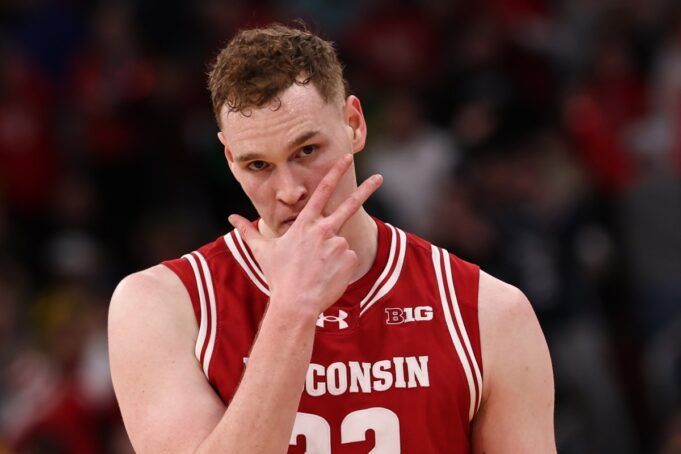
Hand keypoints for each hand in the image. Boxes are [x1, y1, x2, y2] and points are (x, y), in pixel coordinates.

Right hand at [228, 154, 382, 317]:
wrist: (296, 303)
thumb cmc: (278, 277)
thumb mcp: (262, 252)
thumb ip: (248, 231)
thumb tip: (231, 218)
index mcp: (305, 225)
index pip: (321, 193)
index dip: (334, 174)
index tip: (345, 159)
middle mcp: (324, 230)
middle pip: (349, 205)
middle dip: (365, 189)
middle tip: (379, 178)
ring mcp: (339, 244)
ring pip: (340, 244)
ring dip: (332, 255)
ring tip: (317, 271)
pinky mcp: (350, 259)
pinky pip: (348, 260)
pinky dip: (340, 267)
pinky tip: (328, 276)